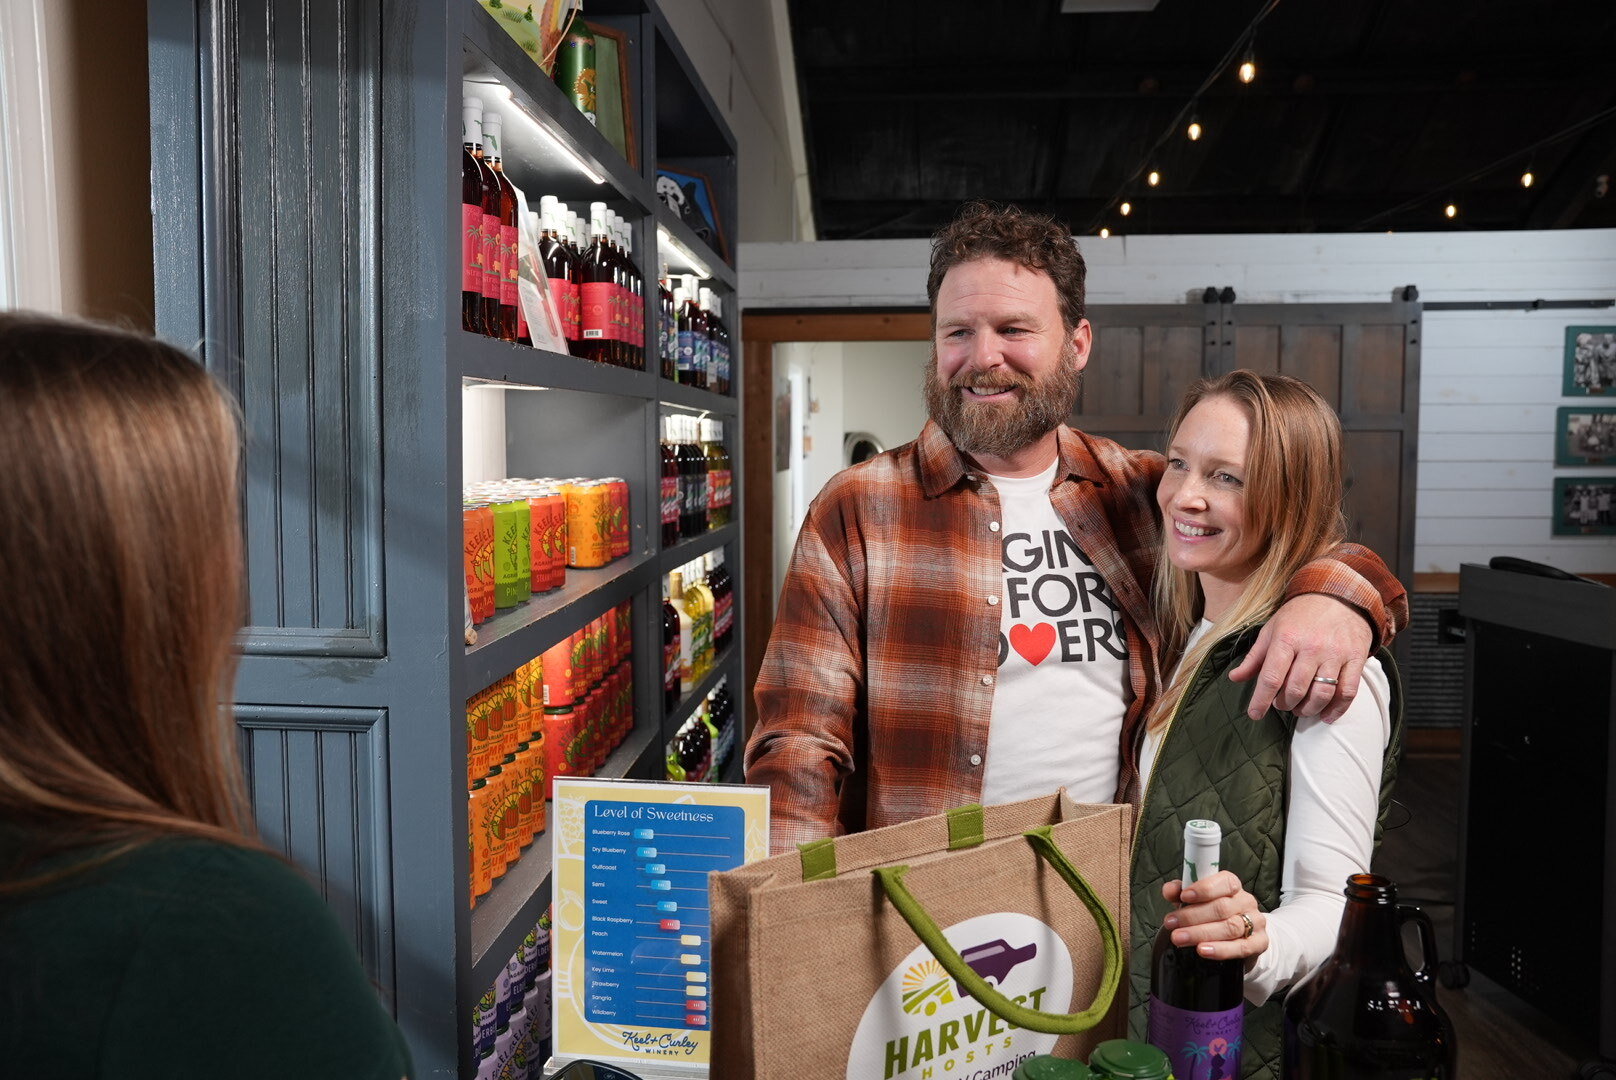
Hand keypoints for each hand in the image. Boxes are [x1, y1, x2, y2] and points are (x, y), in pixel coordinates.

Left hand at [1161, 871, 1266, 964]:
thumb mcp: (1196, 900)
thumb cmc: (1214, 914)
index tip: (1184, 896)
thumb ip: (1181, 892)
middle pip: (1221, 908)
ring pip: (1229, 927)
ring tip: (1179, 938)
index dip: (1204, 889)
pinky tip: (1202, 950)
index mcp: (1233, 886)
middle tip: (1170, 923)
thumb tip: (1169, 890)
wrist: (1242, 937)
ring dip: (1200, 933)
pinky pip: (1241, 947)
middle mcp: (1246, 901)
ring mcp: (1256, 922)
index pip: (1225, 882)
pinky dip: (1220, 950)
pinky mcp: (1260, 943)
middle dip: (1192, 916)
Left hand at [1228, 593, 1371, 721]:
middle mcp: (1312, 647)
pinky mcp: (1355, 658)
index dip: (1261, 700)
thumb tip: (1234, 678)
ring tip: (1300, 709)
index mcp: (1287, 638)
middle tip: (1281, 704)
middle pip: (1296, 689)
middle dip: (1285, 704)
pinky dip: (1337, 709)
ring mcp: (1336, 654)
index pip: (1271, 677)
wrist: (1339, 595)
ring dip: (1308, 709)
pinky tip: (1326, 716)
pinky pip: (1348, 692)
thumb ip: (1255, 657)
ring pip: (1322, 694)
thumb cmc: (1300, 615)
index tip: (1254, 714)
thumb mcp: (1272, 629)